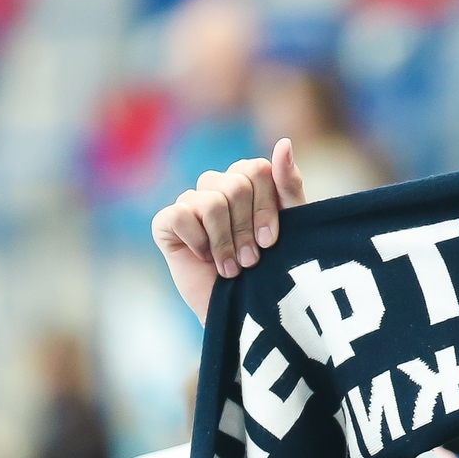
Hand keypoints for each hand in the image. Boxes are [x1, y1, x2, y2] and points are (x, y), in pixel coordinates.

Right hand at [151, 138, 309, 316]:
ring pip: (210, 201)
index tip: (271, 242)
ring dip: (225, 243)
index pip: (257, 169)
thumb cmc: (271, 270)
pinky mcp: (166, 223)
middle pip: (234, 185)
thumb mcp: (291, 227)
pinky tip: (204, 259)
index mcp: (248, 181)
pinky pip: (180, 215)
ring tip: (232, 267)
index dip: (266, 208)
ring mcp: (190, 203)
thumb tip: (283, 142)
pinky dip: (198, 242)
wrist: (244, 315)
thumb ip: (288, 185)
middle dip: (246, 229)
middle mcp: (217, 186)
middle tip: (251, 260)